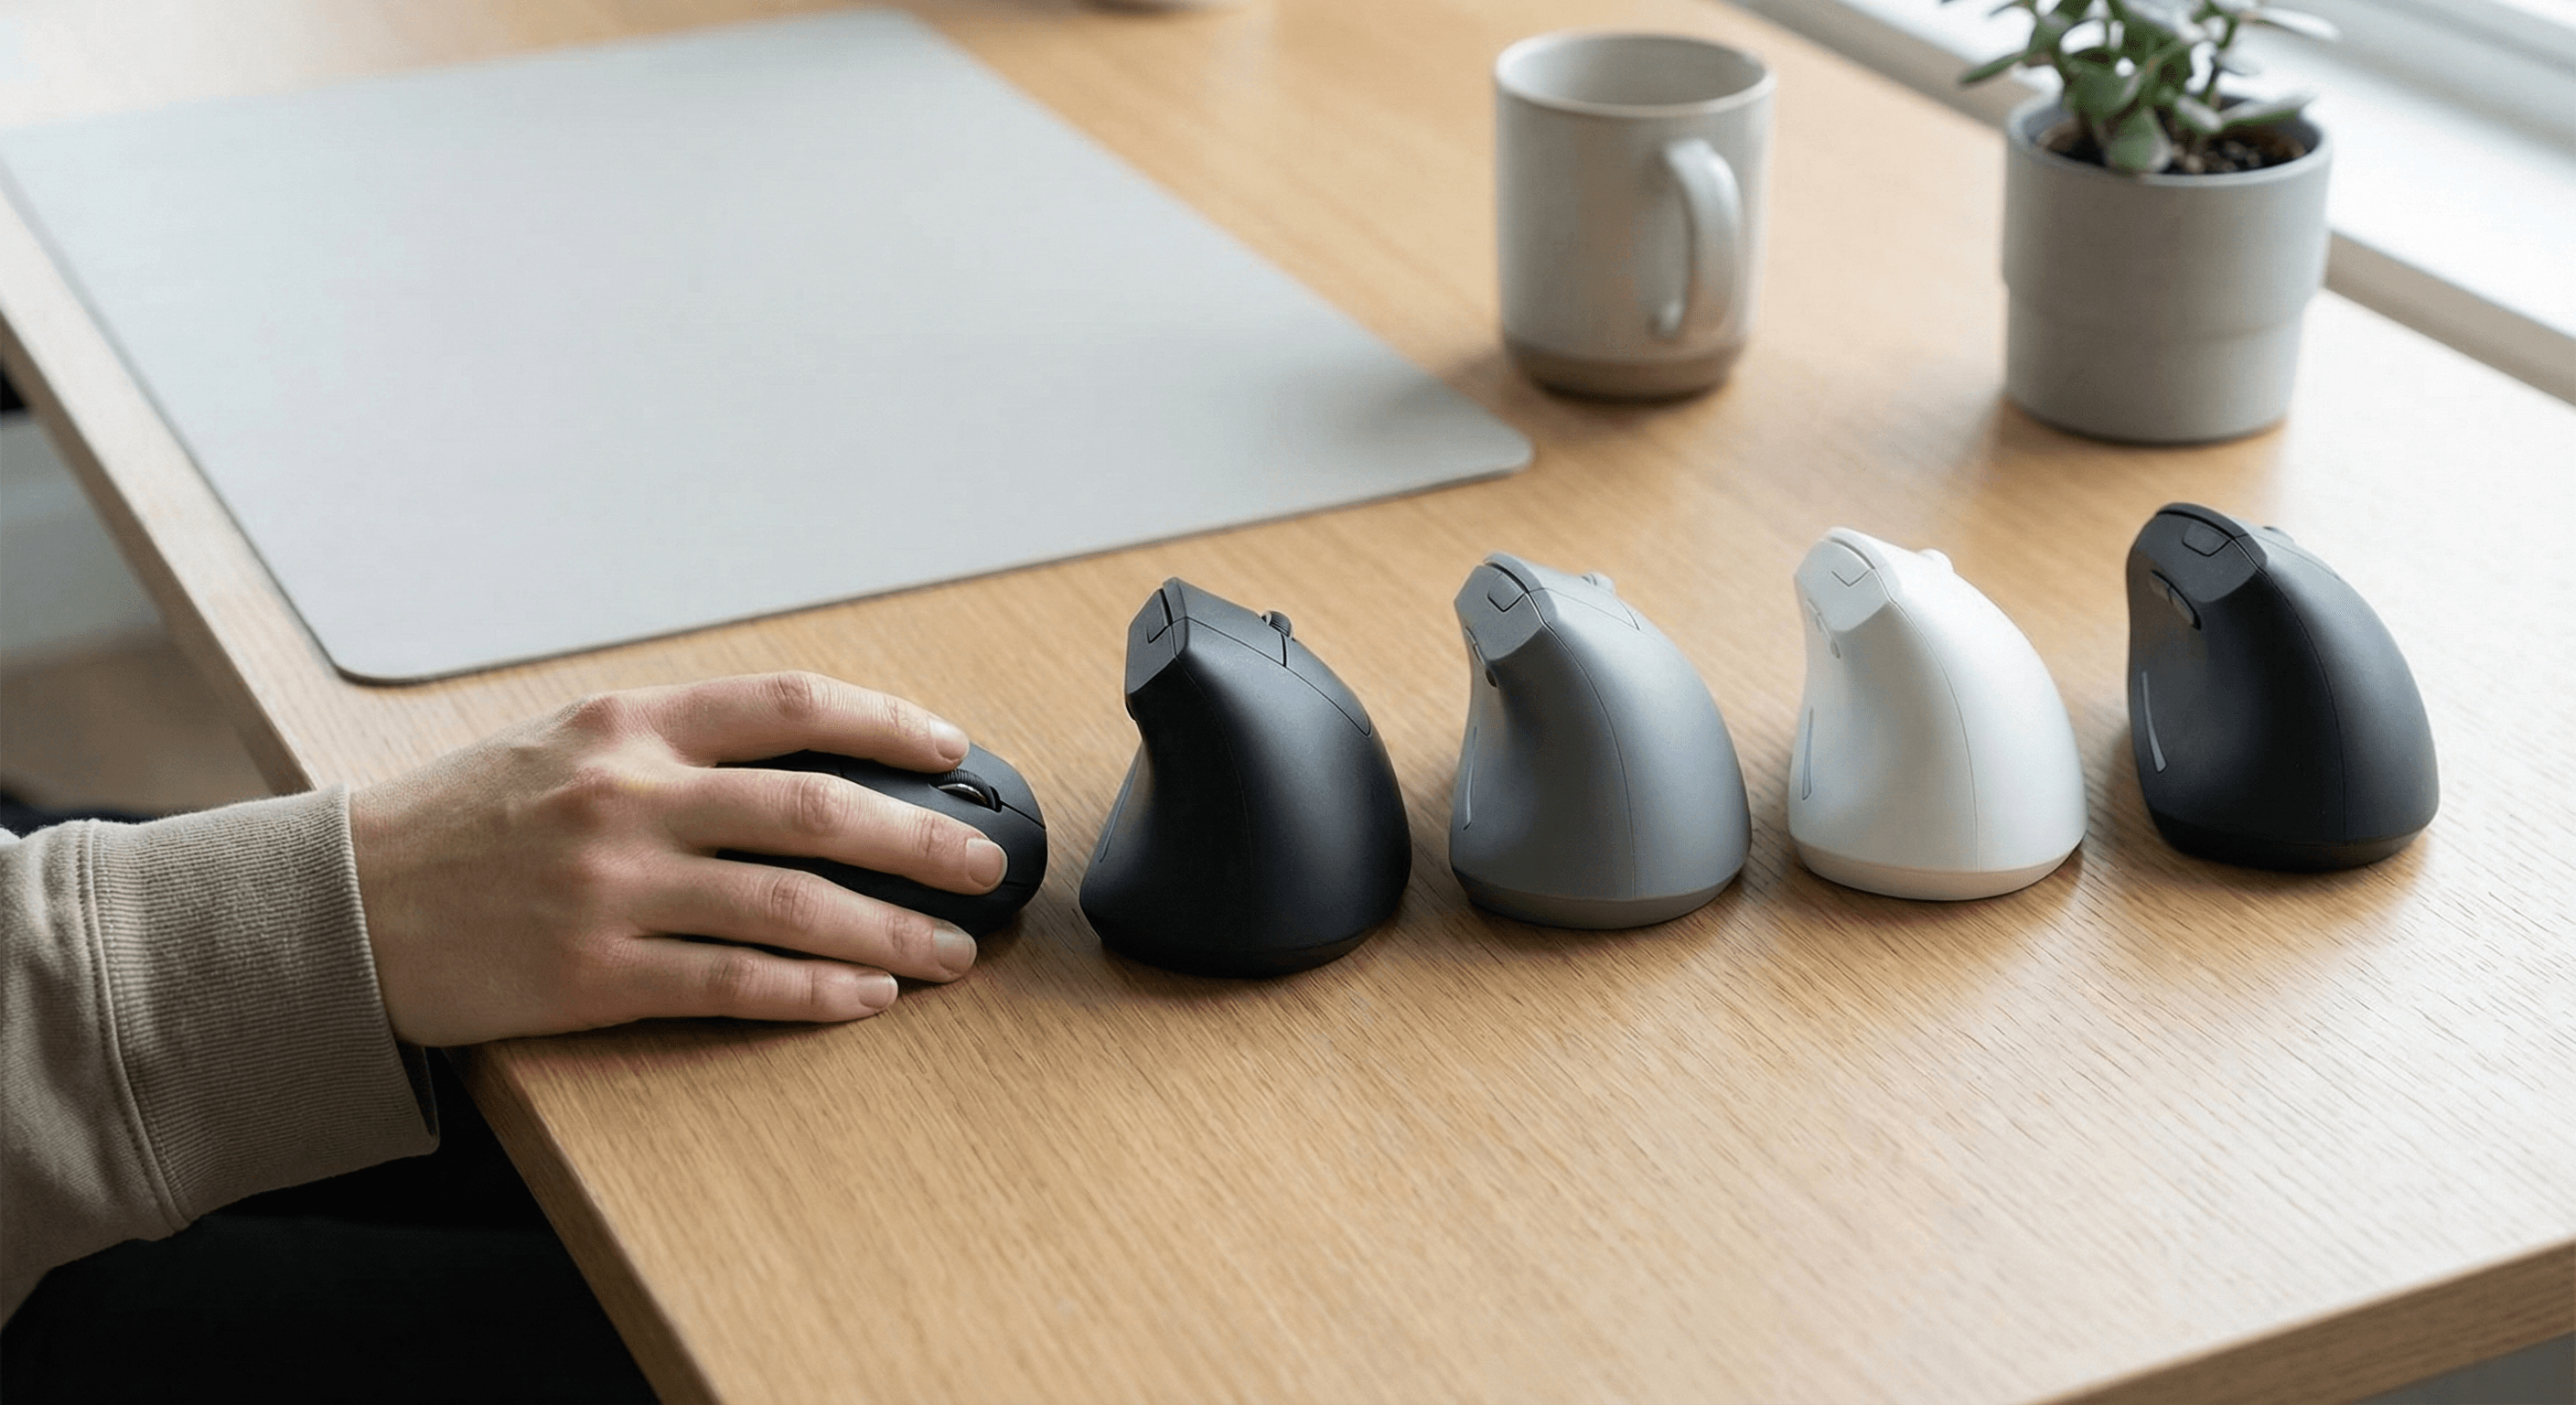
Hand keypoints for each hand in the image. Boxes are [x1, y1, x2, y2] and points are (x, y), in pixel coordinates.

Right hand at [350, 673, 1009, 1045]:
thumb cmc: (464, 823)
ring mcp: (613, 888)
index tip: (953, 749)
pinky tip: (868, 996)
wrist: (338, 906)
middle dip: (924, 839)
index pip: (792, 706)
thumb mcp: (565, 743)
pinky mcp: (595, 975)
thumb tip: (811, 755)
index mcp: (629, 723)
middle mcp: (628, 795)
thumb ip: (675, 743)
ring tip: (952, 951)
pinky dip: (817, 991)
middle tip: (988, 865)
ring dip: (893, 931)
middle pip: (819, 809)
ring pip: (793, 906)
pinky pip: (736, 984)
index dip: (888, 723)